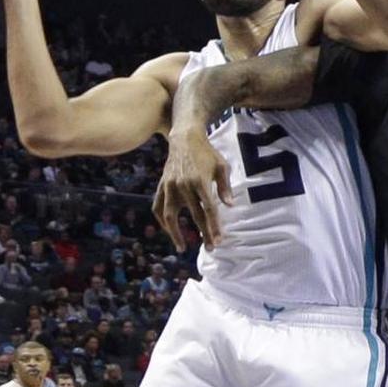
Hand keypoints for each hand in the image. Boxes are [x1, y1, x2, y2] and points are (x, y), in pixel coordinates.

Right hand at [152, 128, 233, 251]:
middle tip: (211, 247)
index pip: (208, 209)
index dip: (214, 226)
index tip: (219, 240)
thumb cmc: (207, 153)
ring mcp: (169, 186)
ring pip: (170, 215)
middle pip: (194, 215)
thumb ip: (225, 187)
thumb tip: (229, 206)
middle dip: (203, 233)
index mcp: (199, 181)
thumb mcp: (221, 166)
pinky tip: (169, 231)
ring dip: (176, 233)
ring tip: (182, 247)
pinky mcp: (161, 185)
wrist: (185, 138)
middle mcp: (183, 185)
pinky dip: (162, 221)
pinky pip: (157, 207)